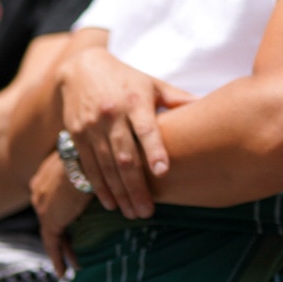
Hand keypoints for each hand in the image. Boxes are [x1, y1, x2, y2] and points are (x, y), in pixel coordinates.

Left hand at [31, 152, 90, 277]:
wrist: (89, 159)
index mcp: (47, 173)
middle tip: (73, 246)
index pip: (53, 196)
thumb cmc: (98, 153)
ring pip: (52, 232)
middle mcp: (40, 189)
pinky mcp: (49, 220)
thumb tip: (114, 168)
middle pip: (51, 215)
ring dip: (64, 248)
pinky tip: (64, 270)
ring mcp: (42, 206)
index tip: (71, 219)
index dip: (63, 209)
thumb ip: (97, 166)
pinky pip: (52, 244)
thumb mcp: (96, 158)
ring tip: (74, 262)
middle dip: (62, 230)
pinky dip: (58, 258)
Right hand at [58, 47, 195, 219]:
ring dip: (119, 193)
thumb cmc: (126, 78)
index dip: (154, 149)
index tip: (163, 171)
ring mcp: (92, 126)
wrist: (81, 68)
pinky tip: (111, 203)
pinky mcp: (77, 135)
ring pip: (106, 166)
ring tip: (132, 213)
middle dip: (136, 187)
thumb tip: (205, 105)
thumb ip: (177, 98)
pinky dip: (100, 187)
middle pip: (125, 156)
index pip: (145, 128)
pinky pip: (89, 166)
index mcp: (135, 100)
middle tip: (147, 211)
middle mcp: (112, 114)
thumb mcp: (152, 83)